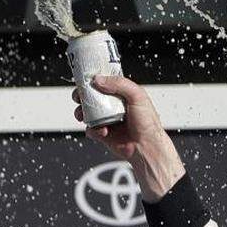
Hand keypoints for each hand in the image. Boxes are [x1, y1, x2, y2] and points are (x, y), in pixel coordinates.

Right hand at [71, 76, 184, 201]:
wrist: (146, 147)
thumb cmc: (148, 123)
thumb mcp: (138, 96)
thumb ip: (119, 84)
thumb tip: (98, 80)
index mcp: (123, 95)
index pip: (104, 83)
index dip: (93, 81)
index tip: (85, 79)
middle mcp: (114, 106)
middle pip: (91, 97)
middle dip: (81, 96)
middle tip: (78, 97)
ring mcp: (108, 120)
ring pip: (87, 113)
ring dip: (82, 113)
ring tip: (83, 115)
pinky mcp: (103, 133)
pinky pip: (90, 129)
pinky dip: (92, 130)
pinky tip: (103, 131)